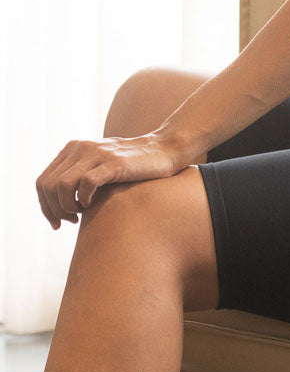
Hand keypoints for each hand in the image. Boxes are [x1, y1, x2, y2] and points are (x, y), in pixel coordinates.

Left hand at [35, 131, 187, 229]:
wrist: (165, 149)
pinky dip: (84, 199)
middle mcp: (80, 148)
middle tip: (70, 222)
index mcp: (73, 148)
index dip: (45, 207)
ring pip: (62, 186)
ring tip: (80, 214)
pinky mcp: (115, 162)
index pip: (42, 182)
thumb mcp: (99, 166)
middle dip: (54, 211)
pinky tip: (92, 205)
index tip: (58, 223)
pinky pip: (86, 183)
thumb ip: (78, 177)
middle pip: (48, 186)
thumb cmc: (133, 166)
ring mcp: (97, 153)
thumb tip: (56, 206)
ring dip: (66, 207)